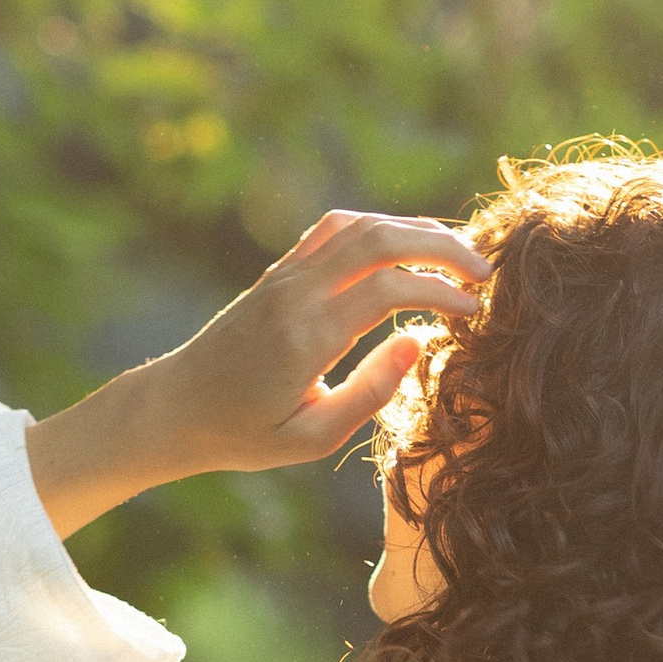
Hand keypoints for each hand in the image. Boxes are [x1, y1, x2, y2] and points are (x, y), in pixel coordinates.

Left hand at [26, 210, 490, 537]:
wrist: (177, 408)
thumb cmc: (244, 434)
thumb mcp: (312, 438)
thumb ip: (370, 393)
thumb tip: (417, 341)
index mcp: (306, 337)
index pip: (387, 287)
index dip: (440, 291)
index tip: (472, 313)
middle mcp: (294, 294)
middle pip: (379, 238)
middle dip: (441, 246)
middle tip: (484, 271)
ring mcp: (283, 275)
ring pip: (358, 223)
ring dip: (414, 229)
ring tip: (457, 255)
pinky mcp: (278, 271)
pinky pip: (333, 228)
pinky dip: (378, 226)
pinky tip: (406, 246)